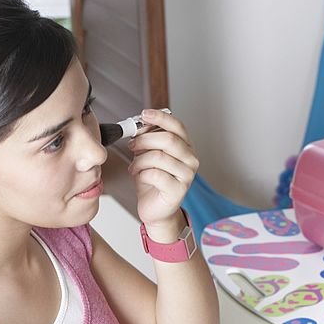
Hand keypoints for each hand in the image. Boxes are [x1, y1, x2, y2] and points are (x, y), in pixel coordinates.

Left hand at [128, 109, 198, 240]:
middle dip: (145, 140)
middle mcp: (191, 159)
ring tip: (134, 166)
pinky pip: (155, 175)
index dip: (160, 118)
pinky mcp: (178, 190)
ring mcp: (187, 175)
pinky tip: (138, 176)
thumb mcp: (148, 154)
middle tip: (132, 145)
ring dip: (140, 160)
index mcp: (186, 147)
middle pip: (168, 140)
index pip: (177, 126)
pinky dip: (142, 174)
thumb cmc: (152, 181)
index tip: (143, 114)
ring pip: (159, 157)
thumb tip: (140, 123)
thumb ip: (148, 139)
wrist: (155, 209)